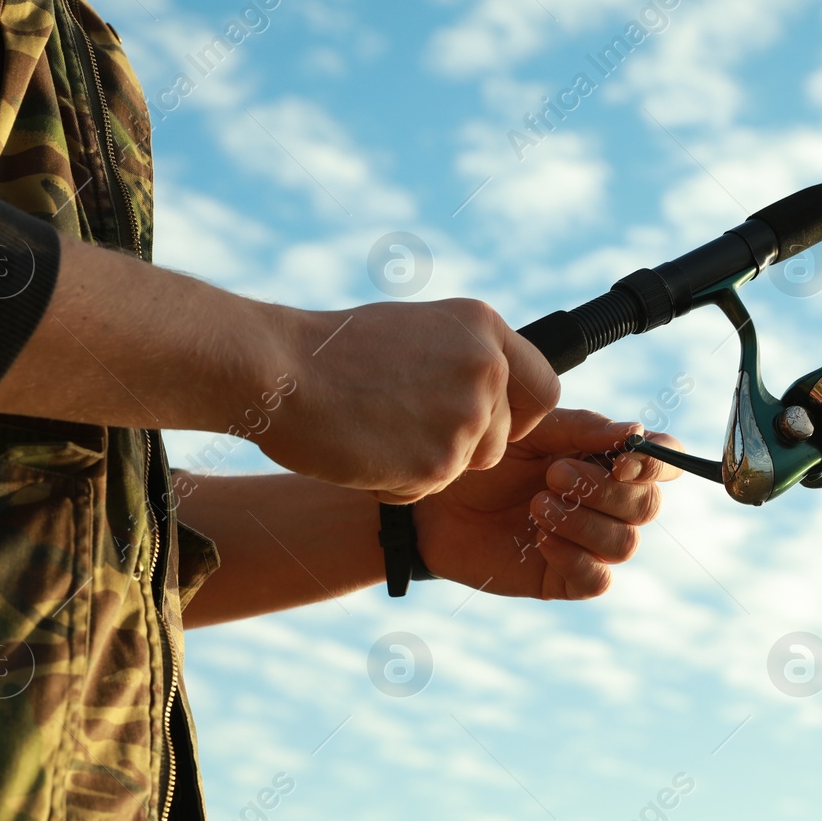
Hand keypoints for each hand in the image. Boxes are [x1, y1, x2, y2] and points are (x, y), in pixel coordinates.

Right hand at [0, 240, 558, 501]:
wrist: (277, 370)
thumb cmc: (332, 353)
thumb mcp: (415, 332)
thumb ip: (463, 360)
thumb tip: (498, 393)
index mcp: (483, 328)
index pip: (544, 388)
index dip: (517, 416)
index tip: (486, 422)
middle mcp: (487, 368)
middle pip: (500, 440)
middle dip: (461, 448)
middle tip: (400, 427)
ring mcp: (465, 417)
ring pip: (465, 469)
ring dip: (425, 466)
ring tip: (374, 433)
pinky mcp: (438, 462)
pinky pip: (427, 491)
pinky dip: (395, 484)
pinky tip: (361, 451)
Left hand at [412, 409, 683, 599]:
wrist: (432, 499)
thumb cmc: (485, 457)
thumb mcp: (532, 431)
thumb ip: (585, 430)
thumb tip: (638, 435)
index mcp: (607, 462)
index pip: (662, 466)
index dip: (655, 466)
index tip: (622, 461)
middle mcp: (606, 504)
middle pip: (646, 507)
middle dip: (605, 490)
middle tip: (552, 474)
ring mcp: (587, 543)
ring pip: (625, 544)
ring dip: (584, 523)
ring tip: (537, 505)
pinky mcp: (563, 577)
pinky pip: (597, 580)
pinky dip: (574, 558)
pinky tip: (539, 540)